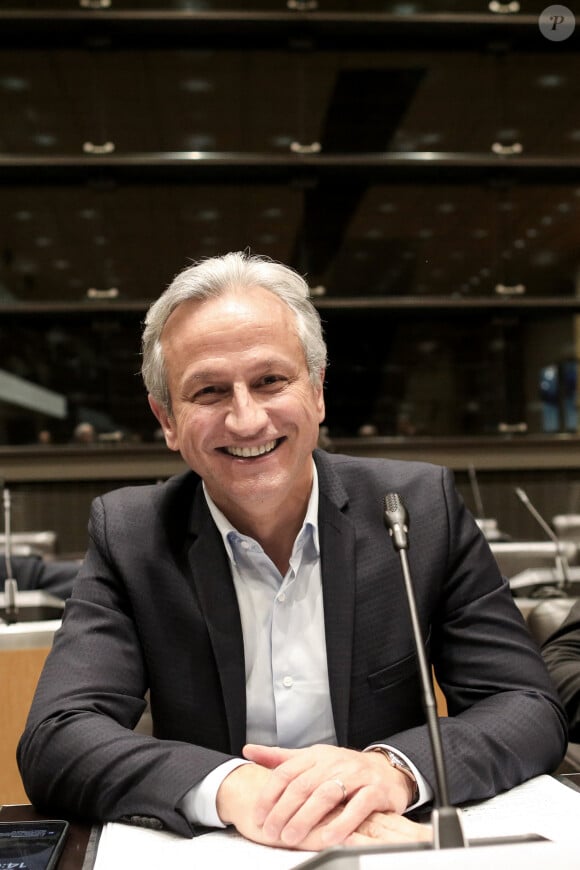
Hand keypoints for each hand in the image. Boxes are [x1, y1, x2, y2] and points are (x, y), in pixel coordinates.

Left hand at [241, 743, 414, 847]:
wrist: (386, 770)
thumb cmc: (344, 769)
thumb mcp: (312, 759)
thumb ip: (281, 758)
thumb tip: (248, 749)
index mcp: (316, 755)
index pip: (286, 772)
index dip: (269, 795)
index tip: (258, 816)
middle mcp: (334, 762)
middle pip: (302, 785)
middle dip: (283, 811)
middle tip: (271, 832)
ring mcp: (356, 775)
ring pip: (326, 795)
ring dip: (305, 819)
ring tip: (291, 838)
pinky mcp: (376, 790)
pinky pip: (357, 806)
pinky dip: (341, 823)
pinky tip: (328, 838)